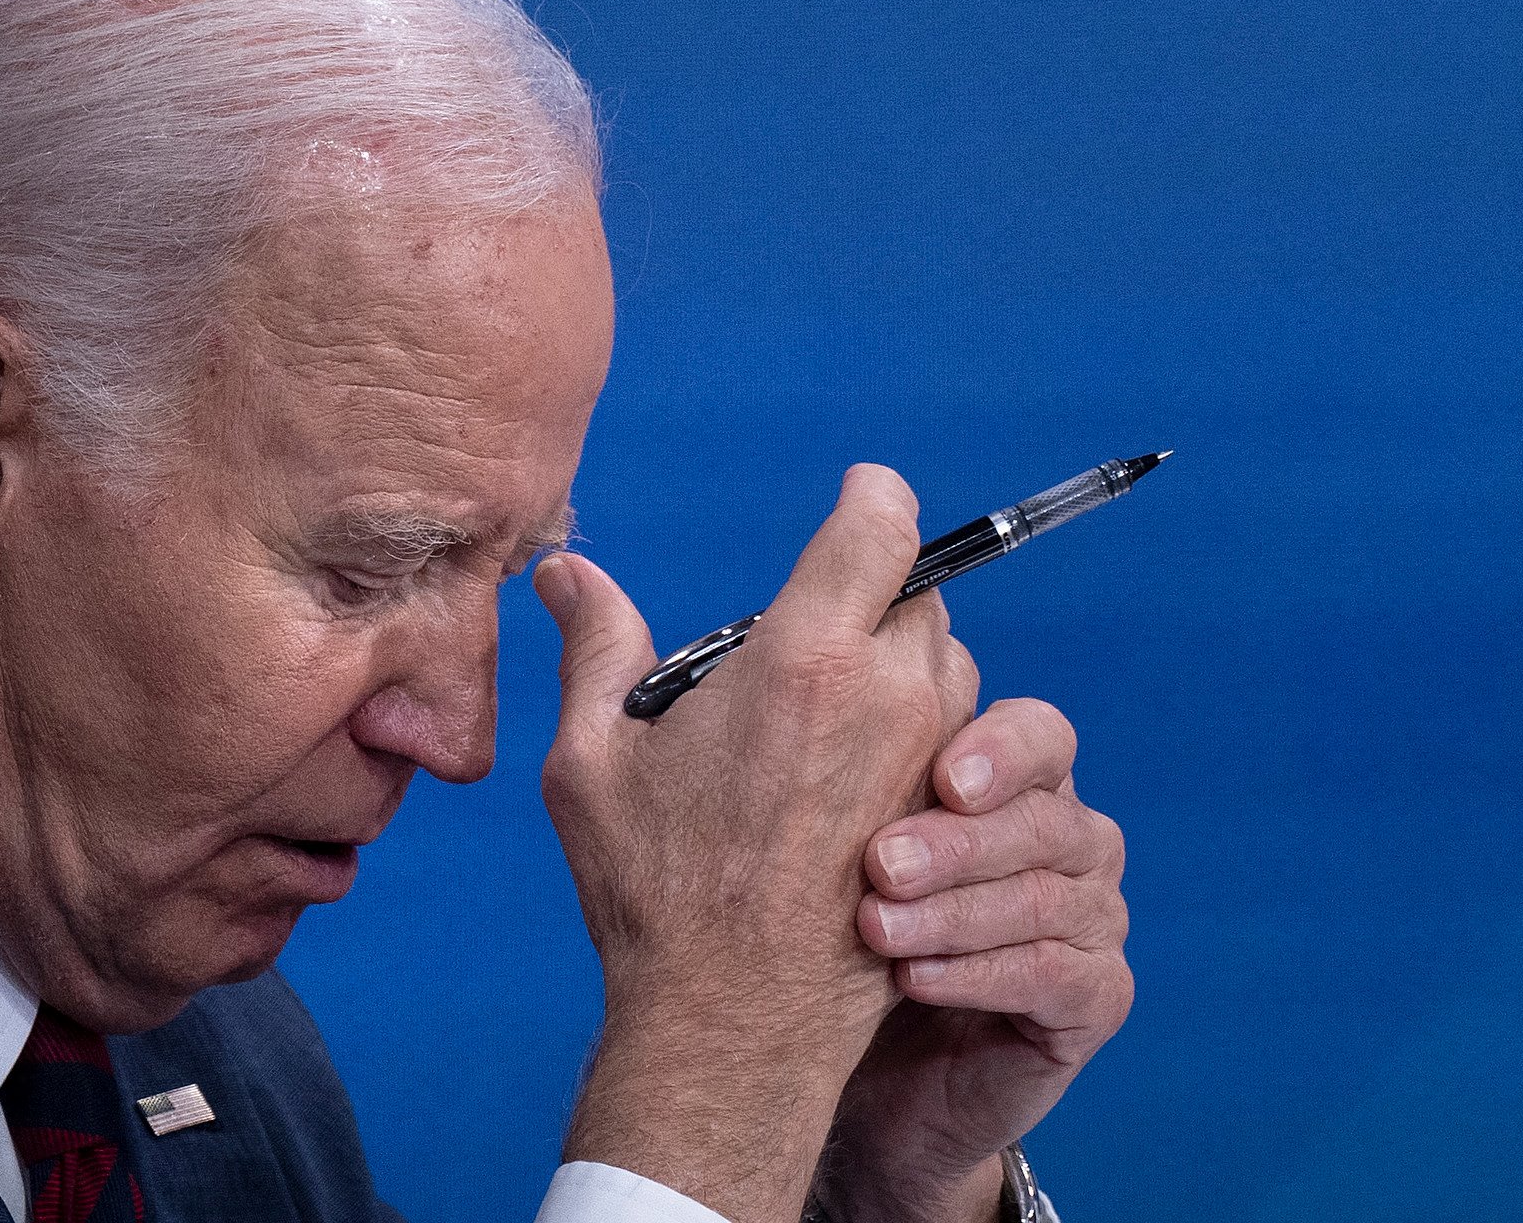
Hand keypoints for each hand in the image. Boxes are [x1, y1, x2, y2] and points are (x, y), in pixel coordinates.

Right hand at [539, 470, 983, 1222]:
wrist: (733, 1020)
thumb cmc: (657, 895)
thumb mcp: (593, 762)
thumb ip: (596, 645)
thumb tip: (564, 570)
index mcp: (808, 658)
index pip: (882, 521)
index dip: (868, 503)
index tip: (852, 506)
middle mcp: (891, 691)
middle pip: (912, 594)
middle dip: (866, 604)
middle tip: (801, 660)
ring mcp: (935, 753)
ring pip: (941, 664)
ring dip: (896, 673)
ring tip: (819, 735)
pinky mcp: (958, 813)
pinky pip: (958, 736)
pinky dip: (919, 738)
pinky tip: (854, 787)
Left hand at [819, 701, 1133, 1222]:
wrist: (872, 1084)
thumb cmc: (850, 948)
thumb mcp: (844, 858)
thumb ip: (845, 783)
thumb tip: (786, 706)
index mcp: (1025, 786)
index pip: (1040, 736)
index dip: (1000, 749)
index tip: (939, 776)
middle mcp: (1074, 842)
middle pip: (1045, 817)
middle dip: (959, 841)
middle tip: (880, 864)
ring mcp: (1095, 919)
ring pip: (1047, 895)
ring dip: (956, 912)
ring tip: (876, 930)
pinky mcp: (1097, 997)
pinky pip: (1053, 972)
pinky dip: (983, 973)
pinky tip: (916, 979)